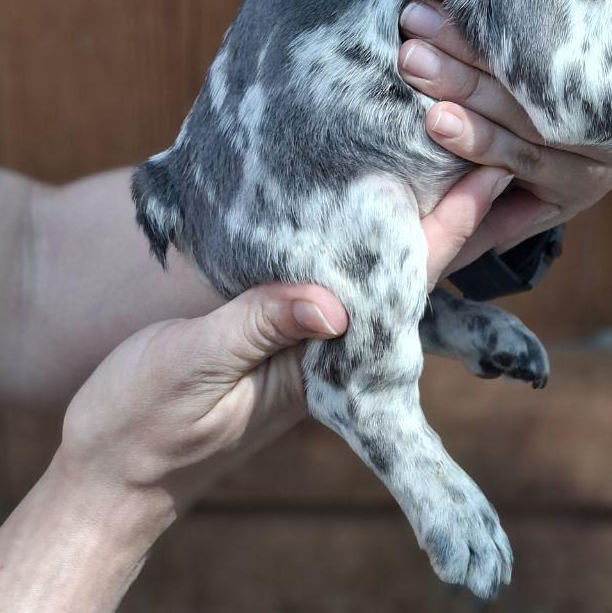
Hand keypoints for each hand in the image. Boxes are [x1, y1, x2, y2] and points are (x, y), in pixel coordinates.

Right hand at [51, 168, 512, 521]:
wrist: (113, 467)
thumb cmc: (146, 424)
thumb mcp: (194, 367)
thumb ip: (258, 329)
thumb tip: (331, 304)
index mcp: (323, 358)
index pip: (405, 283)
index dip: (451, 226)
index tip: (490, 171)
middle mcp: (331, 344)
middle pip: (411, 270)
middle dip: (457, 214)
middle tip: (498, 145)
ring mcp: (309, 334)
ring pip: (381, 268)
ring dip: (419, 215)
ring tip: (456, 153)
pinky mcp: (279, 325)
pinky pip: (336, 270)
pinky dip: (362, 228)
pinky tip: (376, 194)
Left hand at [398, 0, 611, 268]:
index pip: (568, 60)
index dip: (506, 36)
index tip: (444, 1)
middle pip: (537, 109)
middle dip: (468, 74)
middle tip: (409, 46)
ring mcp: (598, 178)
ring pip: (521, 156)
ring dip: (465, 126)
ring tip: (416, 90)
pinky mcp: (567, 206)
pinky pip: (514, 211)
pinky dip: (471, 199)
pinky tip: (426, 183)